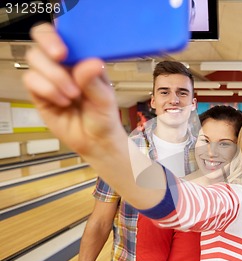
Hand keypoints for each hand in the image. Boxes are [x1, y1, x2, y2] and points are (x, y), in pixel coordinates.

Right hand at [23, 23, 118, 154]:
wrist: (96, 141)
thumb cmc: (104, 115)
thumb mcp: (105, 99)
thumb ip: (95, 82)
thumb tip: (91, 63)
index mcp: (82, 57)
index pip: (64, 33)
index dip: (58, 33)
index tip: (64, 48)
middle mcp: (63, 63)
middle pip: (41, 39)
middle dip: (49, 45)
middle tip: (61, 57)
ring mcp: (49, 76)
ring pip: (35, 60)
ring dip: (54, 76)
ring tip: (73, 95)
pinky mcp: (39, 93)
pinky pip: (31, 81)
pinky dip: (47, 90)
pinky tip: (62, 102)